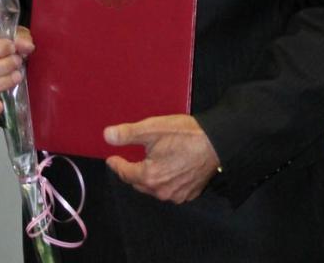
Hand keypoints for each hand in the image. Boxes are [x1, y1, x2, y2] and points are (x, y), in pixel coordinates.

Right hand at [0, 26, 34, 117]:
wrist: (11, 56)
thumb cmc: (9, 45)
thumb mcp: (16, 36)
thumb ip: (21, 38)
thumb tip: (27, 47)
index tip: (13, 48)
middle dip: (3, 66)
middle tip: (18, 62)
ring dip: (1, 84)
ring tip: (17, 76)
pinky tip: (0, 105)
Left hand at [104, 114, 219, 203]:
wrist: (217, 142)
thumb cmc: (184, 134)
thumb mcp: (152, 128)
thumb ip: (128, 134)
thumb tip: (106, 136)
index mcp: (149, 176)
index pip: (125, 173)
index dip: (117, 164)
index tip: (112, 159)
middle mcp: (161, 191)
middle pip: (139, 183)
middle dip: (132, 172)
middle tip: (130, 159)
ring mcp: (177, 195)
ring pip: (155, 188)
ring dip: (149, 178)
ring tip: (150, 163)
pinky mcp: (190, 194)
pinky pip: (171, 190)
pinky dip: (166, 181)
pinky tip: (169, 169)